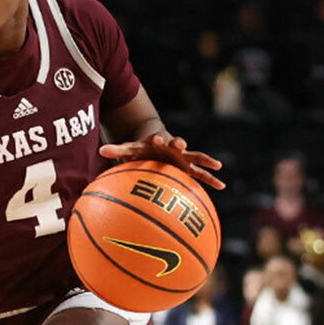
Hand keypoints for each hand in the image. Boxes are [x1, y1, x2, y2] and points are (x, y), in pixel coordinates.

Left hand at [99, 133, 224, 190]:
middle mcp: (173, 148)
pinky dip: (211, 179)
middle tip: (182, 144)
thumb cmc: (142, 148)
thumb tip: (101, 151)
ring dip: (205, 161)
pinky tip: (222, 186)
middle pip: (179, 145)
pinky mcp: (189, 167)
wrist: (157, 143)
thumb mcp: (130, 148)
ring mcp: (183, 158)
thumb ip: (117, 150)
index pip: (158, 139)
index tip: (157, 138)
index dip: (158, 139)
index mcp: (159, 142)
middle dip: (180, 144)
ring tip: (218, 165)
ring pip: (196, 158)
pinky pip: (201, 174)